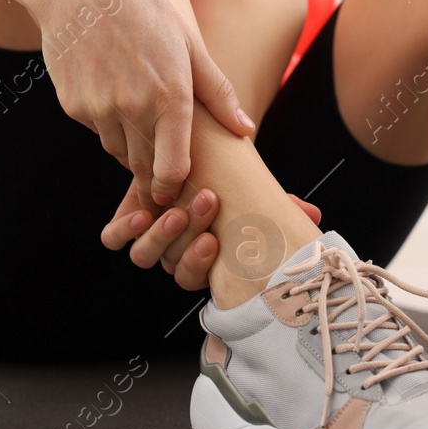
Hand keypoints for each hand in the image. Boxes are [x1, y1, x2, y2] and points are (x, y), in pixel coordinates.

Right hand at [31, 0, 253, 207]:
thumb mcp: (190, 44)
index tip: (174, 191)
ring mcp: (98, 109)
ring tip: (139, 117)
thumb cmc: (143, 9)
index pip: (171, 169)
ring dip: (130, 146)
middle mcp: (132, 108)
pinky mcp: (72, 105)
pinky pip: (95, 130)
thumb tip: (246, 130)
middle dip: (153, 174)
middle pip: (143, 166)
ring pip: (118, 150)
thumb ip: (218, 93)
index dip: (173, 188)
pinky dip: (106, 124)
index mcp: (170, 96)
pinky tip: (112, 93)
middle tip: (160, 172)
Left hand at [100, 184, 320, 290]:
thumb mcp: (255, 188)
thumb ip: (281, 203)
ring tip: (176, 207)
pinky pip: (115, 237)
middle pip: (172, 267)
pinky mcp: (127, 217)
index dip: (201, 266)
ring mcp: (150, 235)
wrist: (191, 149)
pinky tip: (141, 210)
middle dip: (187, 242)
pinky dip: (125, 229)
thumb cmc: (229, 175)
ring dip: (159, 236)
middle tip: (204, 207)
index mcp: (206, 256)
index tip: (215, 241)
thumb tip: (312, 215)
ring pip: (144, 256)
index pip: (196, 280)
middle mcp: (176, 251)